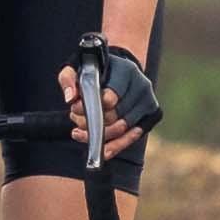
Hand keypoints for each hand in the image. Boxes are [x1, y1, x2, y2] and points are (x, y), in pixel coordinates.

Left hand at [56, 43, 160, 174]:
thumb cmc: (96, 70)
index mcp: (126, 71)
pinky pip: (131, 138)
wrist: (120, 69)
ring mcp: (148, 102)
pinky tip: (101, 152)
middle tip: (74, 118)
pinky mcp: (150, 116)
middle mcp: (141, 86)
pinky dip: (115, 146)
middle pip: (116, 116)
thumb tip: (70, 99)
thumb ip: (69, 79)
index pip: (111, 97)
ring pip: (122, 130)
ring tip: (79, 132)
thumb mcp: (77, 67)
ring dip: (99, 137)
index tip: (75, 108)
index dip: (92, 108)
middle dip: (91, 123)